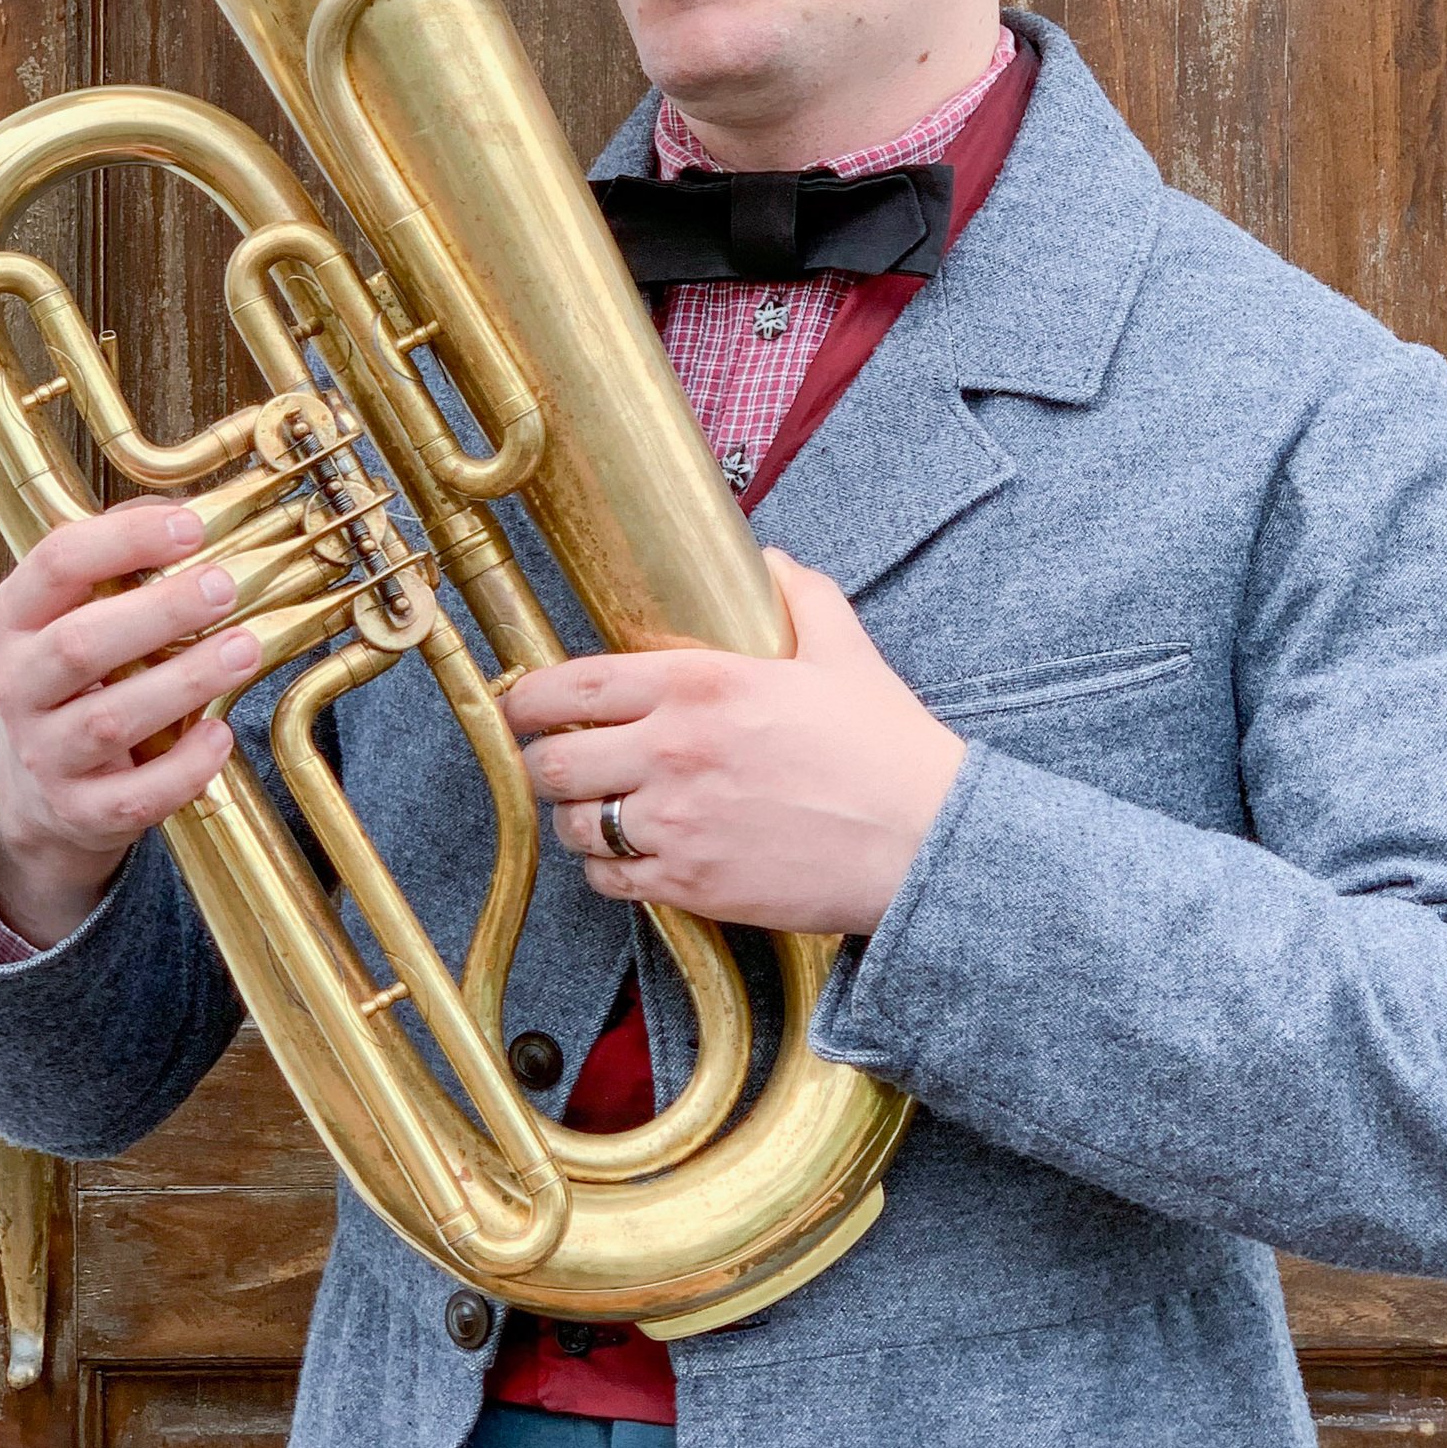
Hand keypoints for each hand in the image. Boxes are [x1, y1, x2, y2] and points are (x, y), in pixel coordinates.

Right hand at [0, 500, 260, 945]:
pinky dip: (182, 770)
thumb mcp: (74, 613)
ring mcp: (44, 754)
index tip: (191, 525)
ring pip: (110, 719)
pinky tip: (221, 737)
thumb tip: (186, 510)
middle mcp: (16, 686)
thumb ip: (120, 560)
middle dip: (159, 613)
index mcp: (11, 621)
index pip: (54, 564)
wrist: (40, 794)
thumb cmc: (78, 680)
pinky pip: (133, 797)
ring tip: (244, 650)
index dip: (124, 539)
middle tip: (224, 587)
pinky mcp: (80, 811)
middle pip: (80, 644)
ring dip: (184, 682)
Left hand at [503, 553, 967, 935]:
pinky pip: (609, 880)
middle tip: (561, 760)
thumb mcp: (844, 651)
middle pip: (553, 762)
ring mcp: (677, 824)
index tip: (522, 706)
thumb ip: (799, 596)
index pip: (570, 688)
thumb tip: (771, 563)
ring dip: (576, 818)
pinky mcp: (691, 884)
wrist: (924, 841)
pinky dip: (608, 869)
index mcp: (699, 684)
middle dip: (547, 761)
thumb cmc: (887, 749)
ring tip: (599, 809)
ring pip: (574, 825)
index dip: (527, 701)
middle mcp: (673, 751)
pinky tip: (631, 855)